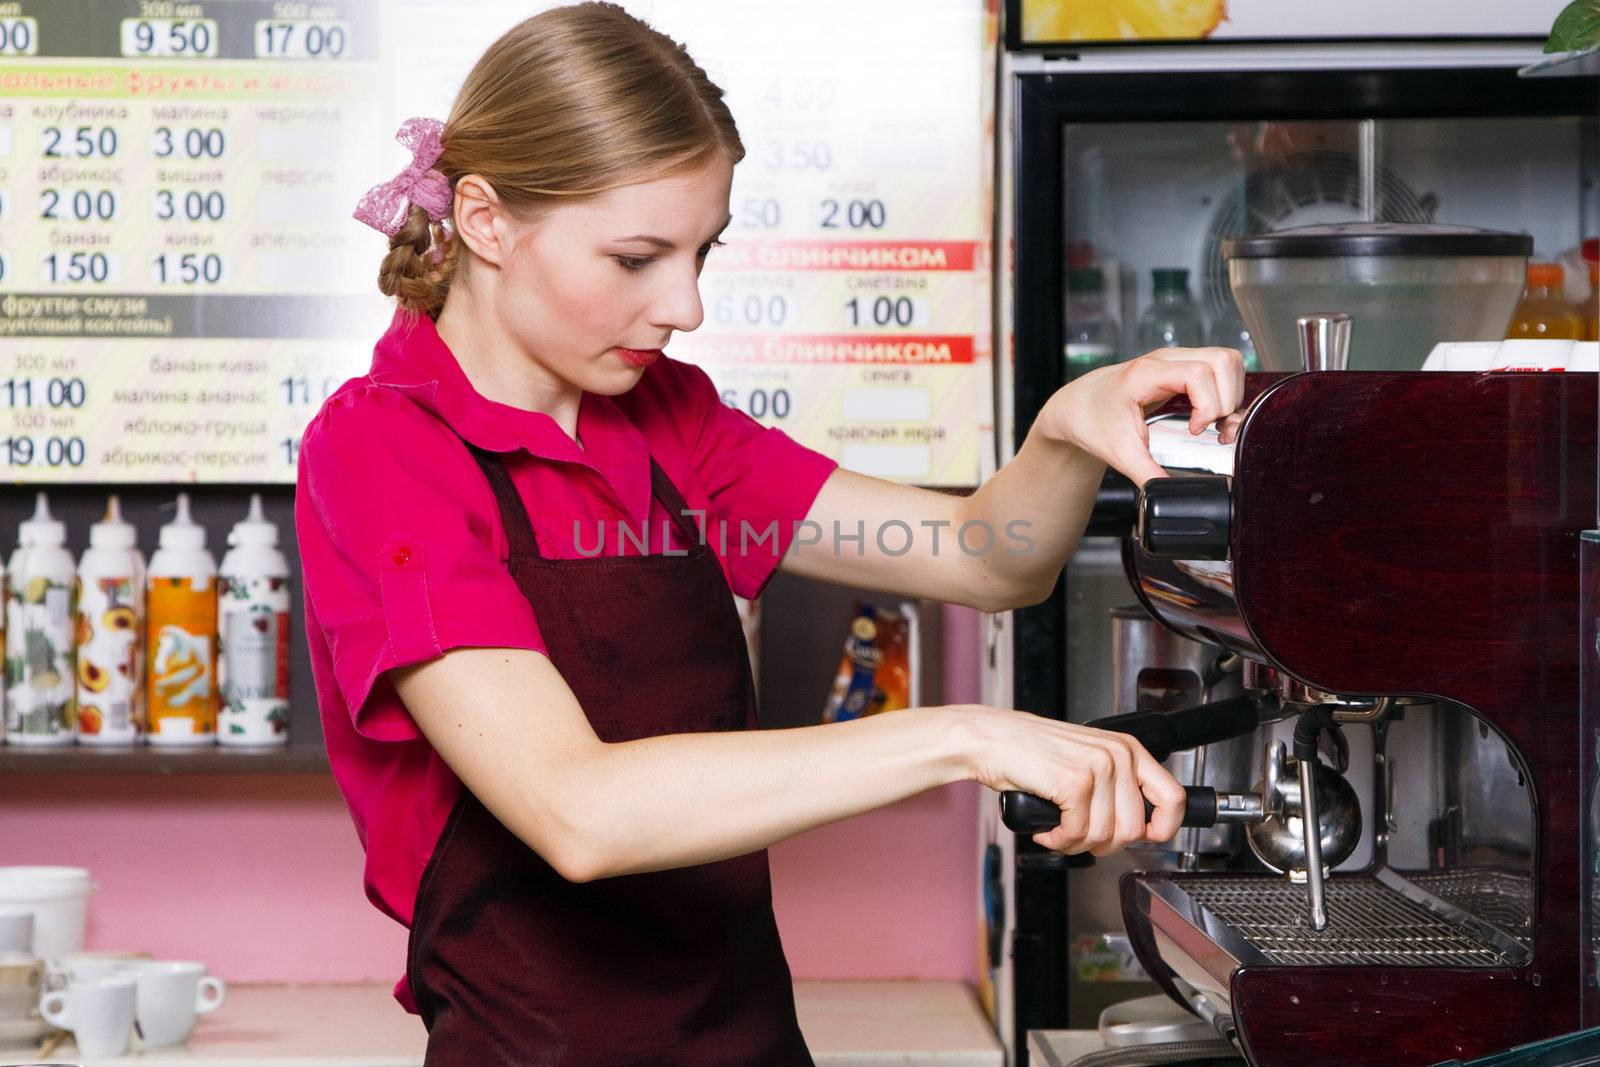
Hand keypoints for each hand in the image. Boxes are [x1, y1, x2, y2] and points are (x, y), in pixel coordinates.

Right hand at [961, 706, 1186, 855]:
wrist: (992, 739)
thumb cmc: (1032, 753)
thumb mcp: (1088, 761)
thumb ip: (1115, 787)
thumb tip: (1136, 827)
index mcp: (1128, 749)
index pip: (1173, 797)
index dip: (1164, 828)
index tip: (1147, 838)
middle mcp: (1118, 755)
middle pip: (1133, 829)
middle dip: (1103, 844)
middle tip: (1079, 836)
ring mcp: (1098, 768)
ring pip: (1104, 836)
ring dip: (1076, 844)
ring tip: (1058, 831)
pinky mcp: (1074, 783)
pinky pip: (1077, 834)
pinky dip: (1059, 841)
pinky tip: (1047, 830)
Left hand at [1037, 347, 1246, 486]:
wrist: (1077, 407)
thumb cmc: (1092, 421)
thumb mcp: (1119, 453)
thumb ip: (1147, 474)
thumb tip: (1169, 496)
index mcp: (1146, 374)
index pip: (1199, 374)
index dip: (1208, 405)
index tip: (1193, 430)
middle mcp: (1165, 360)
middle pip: (1223, 361)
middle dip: (1226, 400)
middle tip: (1209, 428)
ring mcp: (1175, 360)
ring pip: (1227, 361)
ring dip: (1231, 394)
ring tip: (1213, 422)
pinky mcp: (1182, 367)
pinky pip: (1220, 369)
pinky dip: (1225, 392)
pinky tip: (1210, 417)